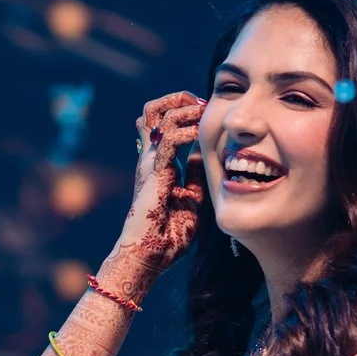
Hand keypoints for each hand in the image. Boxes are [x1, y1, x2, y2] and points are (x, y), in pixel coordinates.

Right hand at [109, 91, 206, 280]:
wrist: (151, 257)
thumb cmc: (169, 236)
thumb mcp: (192, 199)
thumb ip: (196, 175)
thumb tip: (205, 152)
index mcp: (159, 164)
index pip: (164, 123)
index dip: (184, 110)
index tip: (207, 112)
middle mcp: (151, 159)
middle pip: (152, 110)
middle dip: (177, 99)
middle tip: (201, 103)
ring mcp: (149, 163)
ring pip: (157, 116)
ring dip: (183, 108)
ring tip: (202, 110)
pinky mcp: (153, 172)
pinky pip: (167, 139)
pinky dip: (186, 129)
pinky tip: (201, 132)